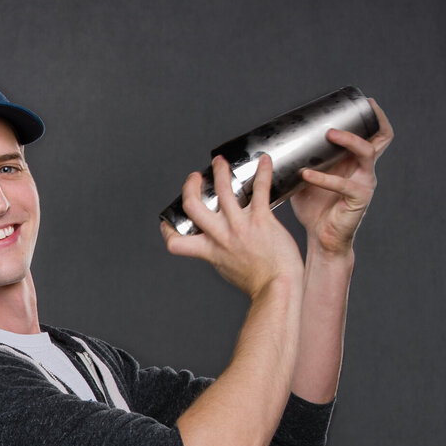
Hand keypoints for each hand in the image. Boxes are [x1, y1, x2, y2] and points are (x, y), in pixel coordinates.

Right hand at [161, 153, 302, 298]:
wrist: (278, 285)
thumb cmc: (257, 281)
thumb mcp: (227, 269)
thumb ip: (219, 253)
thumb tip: (220, 246)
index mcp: (209, 250)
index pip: (175, 241)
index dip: (167, 229)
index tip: (169, 221)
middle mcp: (220, 236)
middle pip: (192, 205)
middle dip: (190, 187)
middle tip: (195, 178)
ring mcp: (240, 226)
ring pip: (223, 189)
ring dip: (220, 171)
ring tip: (220, 162)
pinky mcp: (261, 219)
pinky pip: (260, 189)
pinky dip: (263, 171)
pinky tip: (265, 161)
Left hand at [291, 99, 393, 255]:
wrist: (321, 238)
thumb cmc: (314, 208)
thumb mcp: (305, 179)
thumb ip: (298, 162)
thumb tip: (273, 146)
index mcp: (355, 162)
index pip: (376, 134)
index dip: (375, 117)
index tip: (365, 102)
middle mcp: (364, 169)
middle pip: (382, 137)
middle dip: (371, 120)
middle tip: (347, 112)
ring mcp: (364, 183)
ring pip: (367, 153)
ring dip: (348, 141)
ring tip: (329, 135)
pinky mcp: (359, 199)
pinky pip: (343, 185)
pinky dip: (323, 178)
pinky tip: (306, 175)